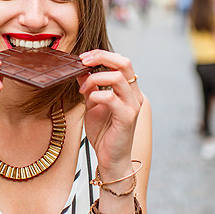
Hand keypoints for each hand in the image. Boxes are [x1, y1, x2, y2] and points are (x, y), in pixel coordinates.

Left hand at [77, 50, 142, 174]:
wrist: (111, 159)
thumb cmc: (104, 133)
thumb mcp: (92, 104)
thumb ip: (90, 87)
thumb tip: (80, 69)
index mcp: (128, 90)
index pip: (121, 61)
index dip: (102, 54)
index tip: (83, 58)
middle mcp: (134, 94)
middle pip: (124, 63)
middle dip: (101, 57)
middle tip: (83, 61)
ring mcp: (133, 105)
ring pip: (118, 77)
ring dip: (95, 78)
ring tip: (83, 89)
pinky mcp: (127, 117)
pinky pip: (111, 97)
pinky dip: (97, 95)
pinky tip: (89, 101)